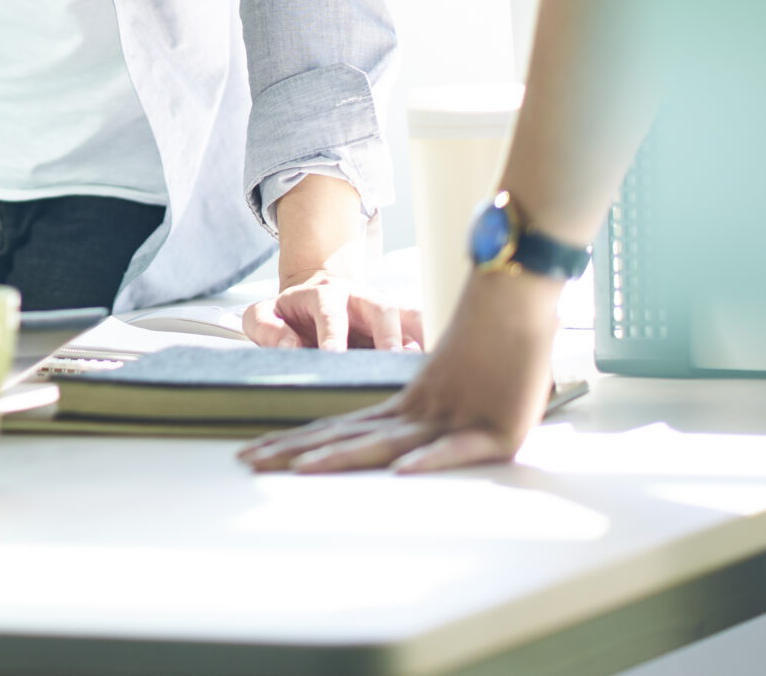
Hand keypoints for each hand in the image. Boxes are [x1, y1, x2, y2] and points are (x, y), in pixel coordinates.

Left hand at [238, 267, 561, 473]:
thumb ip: (421, 408)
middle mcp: (417, 411)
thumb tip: (394, 442)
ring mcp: (451, 417)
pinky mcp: (495, 429)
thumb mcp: (448, 385)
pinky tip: (403, 468)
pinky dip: (431, 457)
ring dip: (343, 455)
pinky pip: (456, 446)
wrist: (517, 296)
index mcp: (404, 405)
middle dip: (295, 451)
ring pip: (387, 440)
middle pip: (347, 436)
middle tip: (248, 462)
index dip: (296, 442)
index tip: (256, 452)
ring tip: (302, 469)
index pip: (339, 428)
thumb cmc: (492, 344)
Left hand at [241, 269, 422, 350]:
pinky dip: (434, 348)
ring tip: (431, 364)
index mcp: (323, 294)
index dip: (333, 333)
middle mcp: (360, 299)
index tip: (333, 356)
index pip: (330, 310)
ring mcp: (384, 313)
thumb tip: (291, 347)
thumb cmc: (288, 316)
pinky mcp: (402, 329)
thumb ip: (267, 328)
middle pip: (382, 307)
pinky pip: (424, 334)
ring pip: (411, 317)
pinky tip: (442, 369)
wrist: (314, 302)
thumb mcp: (263, 316)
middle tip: (391, 359)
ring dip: (423, 338)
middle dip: (388, 333)